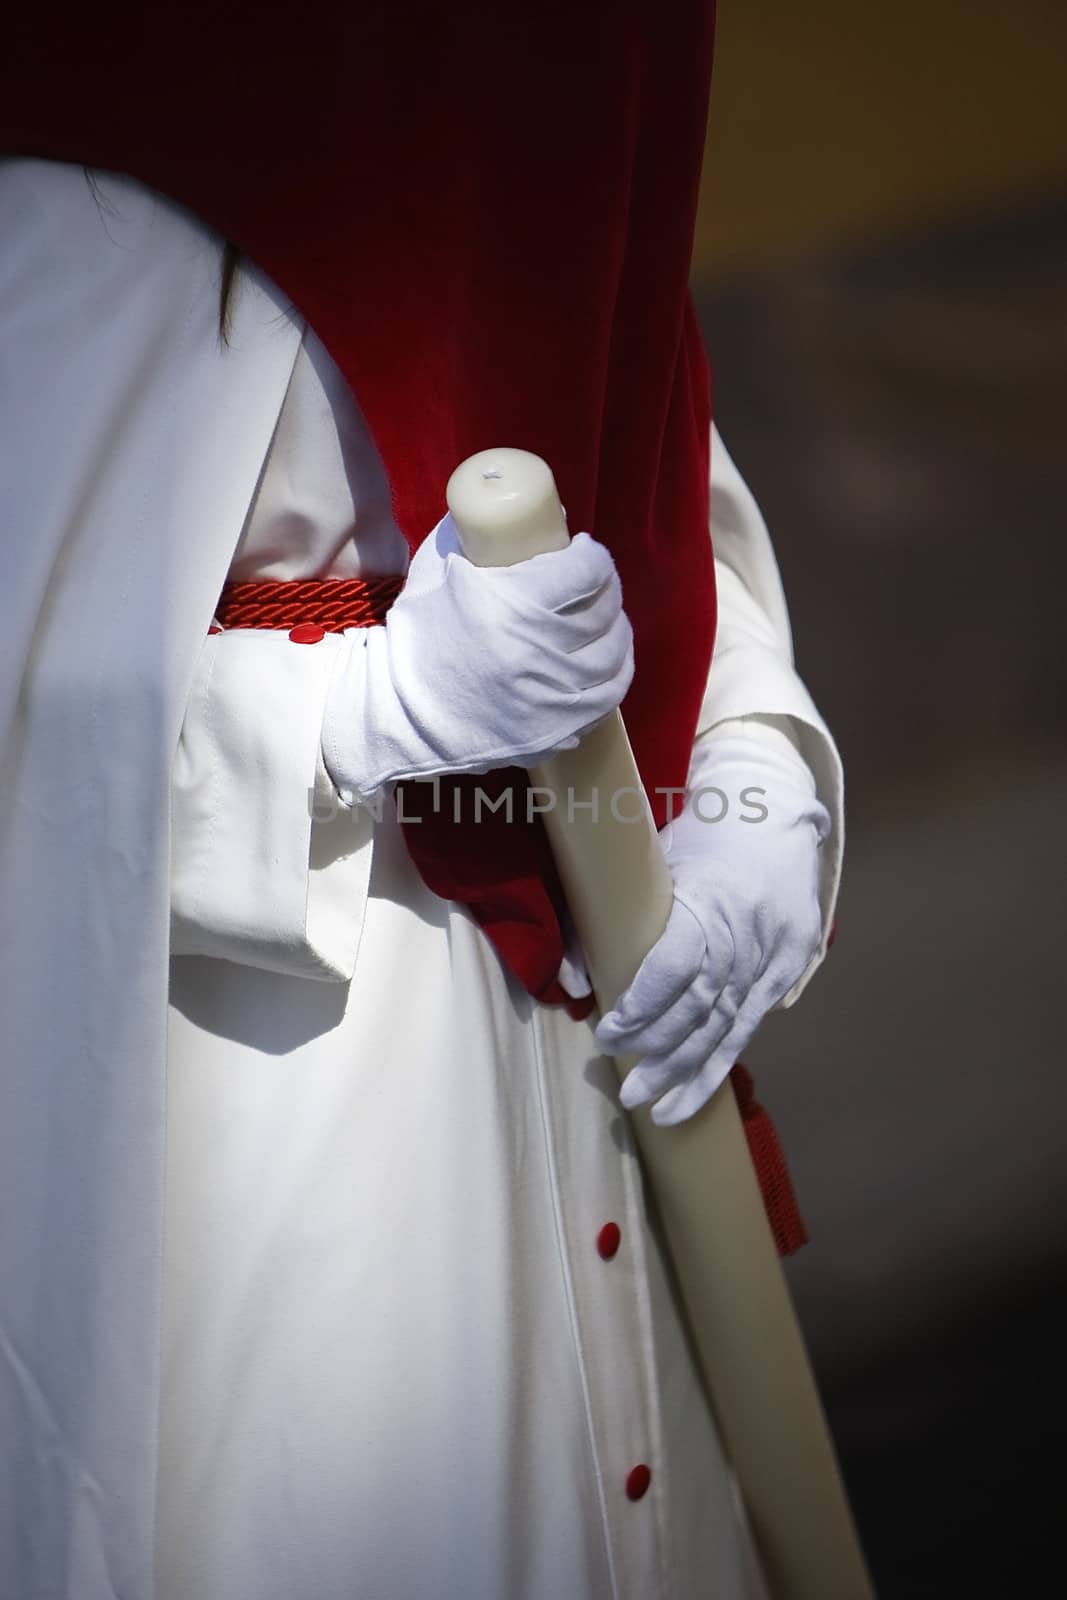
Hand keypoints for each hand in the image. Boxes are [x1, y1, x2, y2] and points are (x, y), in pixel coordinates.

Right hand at [322, 514, 633, 802]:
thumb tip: (530, 511)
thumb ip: (473, 530)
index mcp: (509, 609)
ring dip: (616, 630)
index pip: (583, 572)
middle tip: (595, 582)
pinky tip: (606, 660)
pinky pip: (606, 697)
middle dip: (607, 588)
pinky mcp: (555, 732)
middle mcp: (536, 656)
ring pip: (612, 656)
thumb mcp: (436, 567)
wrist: (400, 714)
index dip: (593, 556)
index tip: (583, 550)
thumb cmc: (417, 635)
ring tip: (604, 620)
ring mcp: (549, 700)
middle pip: (602, 613)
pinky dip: (614, 673)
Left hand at [594, 733, 829, 1125]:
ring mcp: (773, 953)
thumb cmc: (701, 838)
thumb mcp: (651, 864)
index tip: (607, 1035)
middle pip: (700, 1009)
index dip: (641, 1008)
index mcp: (709, 900)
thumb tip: (574, 981)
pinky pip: (750, 1023)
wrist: (778, 817)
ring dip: (689, 1073)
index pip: (674, 968)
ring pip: (727, 1026)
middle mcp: (746, 933)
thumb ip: (610, 920)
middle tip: (627, 1090)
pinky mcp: (788, 966)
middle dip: (660, 1055)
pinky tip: (695, 1093)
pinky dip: (720, 1061)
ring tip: (656, 1110)